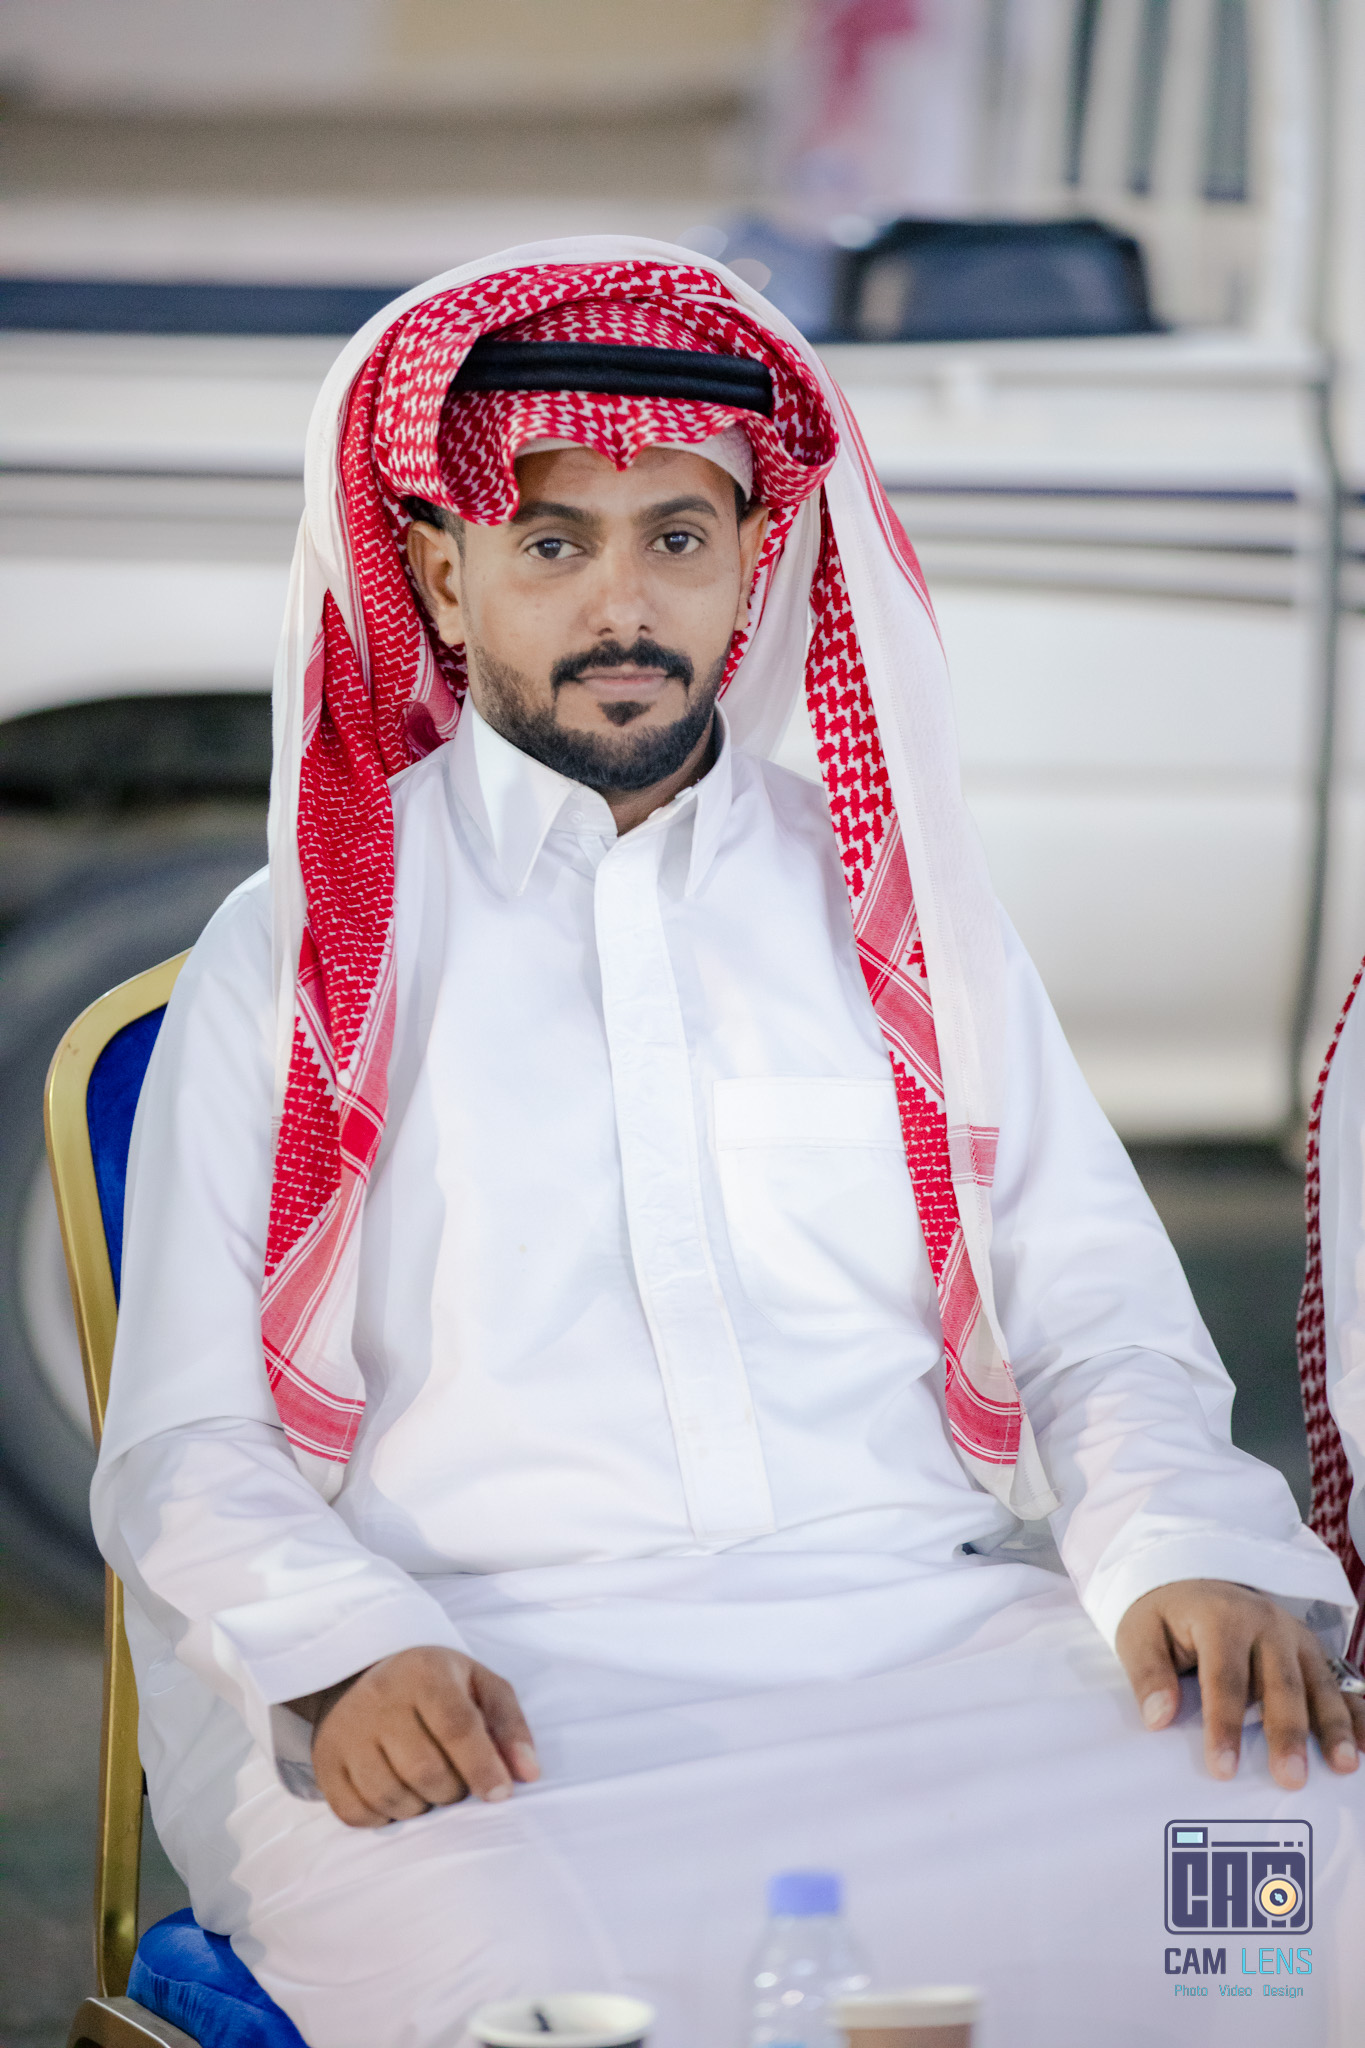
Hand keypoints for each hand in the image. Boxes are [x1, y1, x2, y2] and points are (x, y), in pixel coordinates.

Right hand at [288, 1645, 539, 1827]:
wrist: (361, 1673)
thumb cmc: (436, 1685)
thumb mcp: (479, 1685)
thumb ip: (509, 1725)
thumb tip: (528, 1774)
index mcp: (425, 1673)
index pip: (457, 1727)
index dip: (483, 1767)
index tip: (500, 1795)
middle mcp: (379, 1698)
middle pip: (426, 1771)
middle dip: (453, 1790)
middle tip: (457, 1782)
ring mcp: (345, 1732)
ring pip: (392, 1797)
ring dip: (420, 1806)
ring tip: (428, 1786)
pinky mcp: (324, 1764)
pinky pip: (358, 1813)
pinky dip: (385, 1817)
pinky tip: (397, 1794)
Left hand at [1115, 1579, 1364, 1789]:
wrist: (1193, 1579)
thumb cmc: (1165, 1616)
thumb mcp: (1139, 1633)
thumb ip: (1148, 1674)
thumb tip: (1158, 1718)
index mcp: (1221, 1617)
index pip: (1224, 1677)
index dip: (1223, 1724)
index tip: (1223, 1769)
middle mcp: (1265, 1623)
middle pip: (1280, 1682)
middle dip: (1286, 1732)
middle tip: (1290, 1778)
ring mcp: (1295, 1636)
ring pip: (1318, 1683)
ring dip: (1333, 1725)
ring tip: (1342, 1766)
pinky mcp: (1311, 1651)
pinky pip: (1339, 1682)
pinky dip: (1355, 1713)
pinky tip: (1364, 1746)